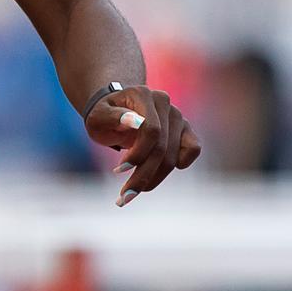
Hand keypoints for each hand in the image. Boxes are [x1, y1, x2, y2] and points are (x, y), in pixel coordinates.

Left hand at [85, 87, 200, 206]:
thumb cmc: (104, 115)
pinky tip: (159, 173)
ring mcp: (177, 115)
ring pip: (173, 156)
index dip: (138, 154)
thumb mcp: (98, 117)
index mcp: (142, 94)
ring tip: (132, 192)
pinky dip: (181, 163)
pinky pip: (193, 149)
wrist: (114, 112)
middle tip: (125, 195)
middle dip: (143, 175)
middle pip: (161, 148)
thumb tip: (135, 121)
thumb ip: (114, 117)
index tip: (118, 171)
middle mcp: (164, 102)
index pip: (151, 130)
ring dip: (154, 178)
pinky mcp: (185, 129)